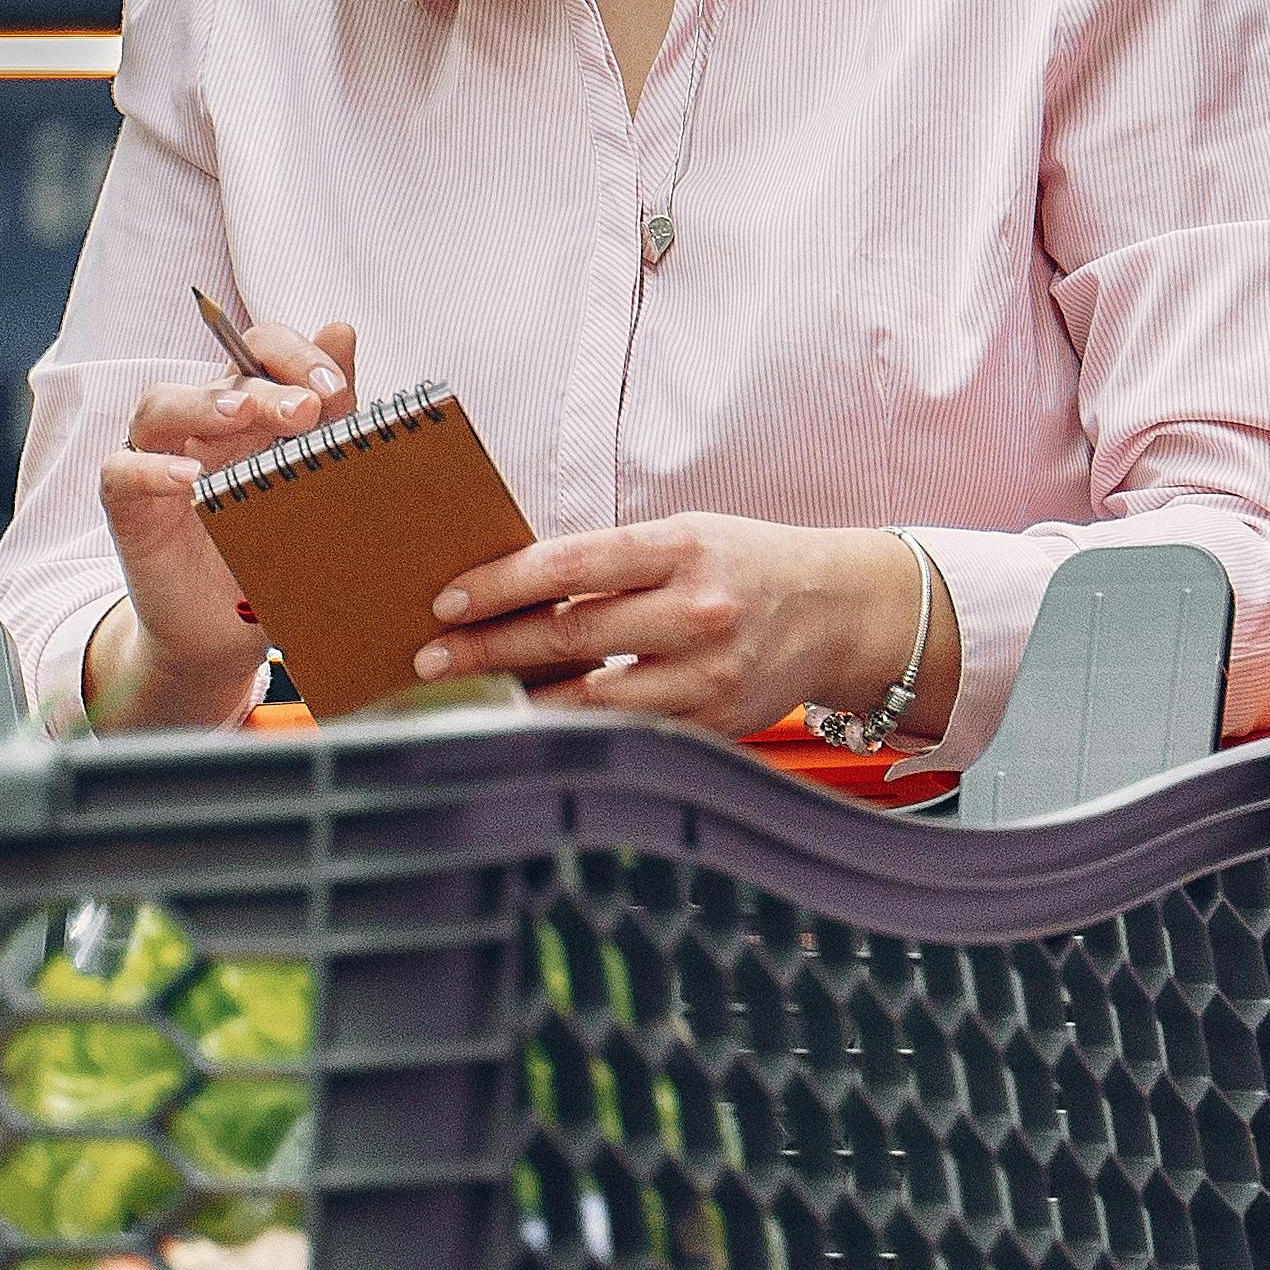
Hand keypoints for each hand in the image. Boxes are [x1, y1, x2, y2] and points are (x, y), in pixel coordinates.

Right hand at [85, 314, 356, 727]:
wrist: (227, 635)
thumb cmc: (273, 552)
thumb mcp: (311, 486)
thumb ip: (330, 415)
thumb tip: (342, 329)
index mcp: (252, 412)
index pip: (261, 350)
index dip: (296, 356)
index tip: (334, 389)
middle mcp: (202, 426)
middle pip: (222, 376)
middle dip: (269, 384)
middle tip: (307, 409)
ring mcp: (160, 461)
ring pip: (158, 404)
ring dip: (201, 402)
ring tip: (241, 414)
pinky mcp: (130, 508)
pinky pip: (121, 472)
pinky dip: (150, 468)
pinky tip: (188, 478)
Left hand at [414, 512, 958, 739]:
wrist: (839, 611)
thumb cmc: (748, 564)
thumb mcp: (687, 537)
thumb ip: (612, 563)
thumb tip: (513, 588)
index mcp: (683, 548)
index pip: (569, 563)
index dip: (498, 584)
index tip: (447, 601)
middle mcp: (696, 612)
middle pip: (567, 633)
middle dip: (487, 647)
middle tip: (431, 657)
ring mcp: (707, 675)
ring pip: (589, 699)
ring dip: (519, 700)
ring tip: (469, 698)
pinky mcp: (713, 724)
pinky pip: (627, 732)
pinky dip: (576, 730)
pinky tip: (537, 725)